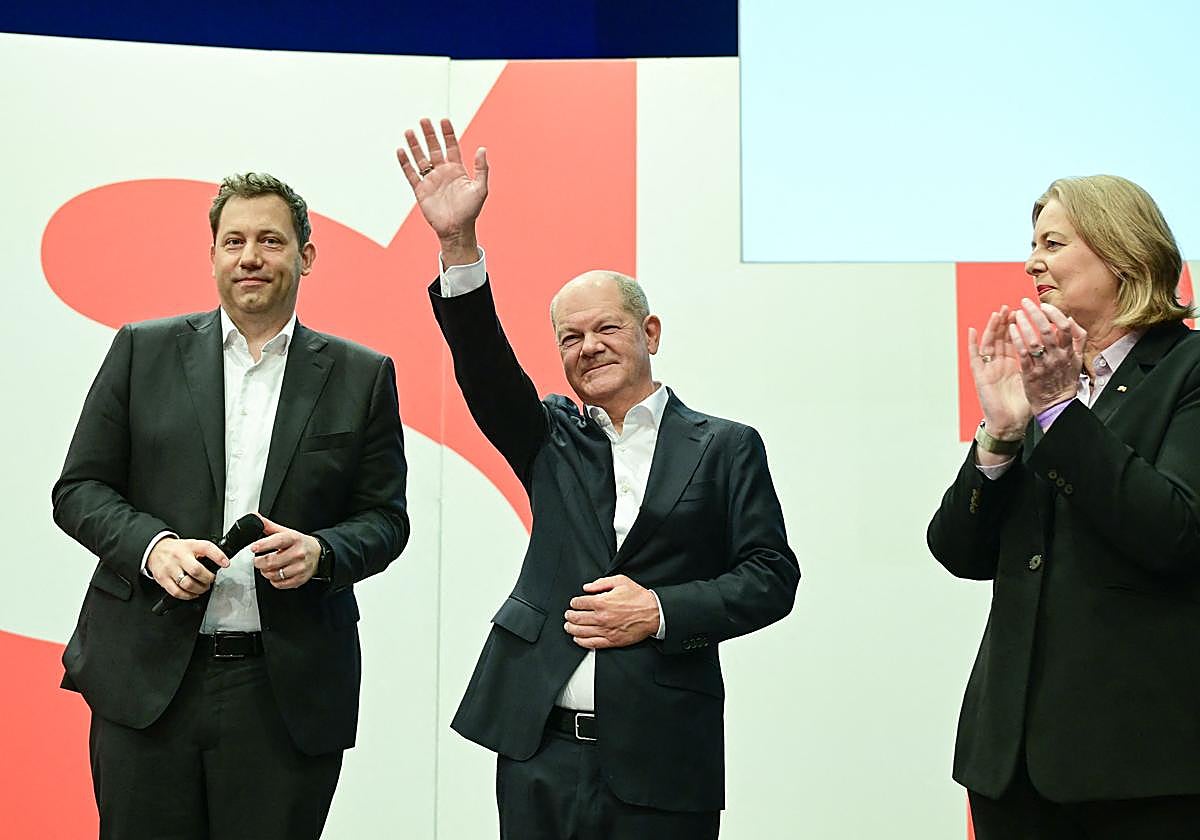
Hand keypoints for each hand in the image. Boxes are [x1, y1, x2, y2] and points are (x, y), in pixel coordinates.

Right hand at [147, 537, 229, 599]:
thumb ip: (206, 552)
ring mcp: (170, 568)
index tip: (226, 563)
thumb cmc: (177, 549)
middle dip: (207, 579)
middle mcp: (179, 556)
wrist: (155, 549)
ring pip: (187, 584)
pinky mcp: (163, 579)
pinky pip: (177, 592)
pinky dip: (188, 596)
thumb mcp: (193, 544)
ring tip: (202, 588)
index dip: (218, 556)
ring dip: (199, 589)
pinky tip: (192, 593)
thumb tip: (222, 562)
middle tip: (210, 580)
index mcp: (190, 546)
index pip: (206, 547)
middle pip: (196, 570)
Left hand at [250, 515, 319, 589]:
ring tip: (267, 567)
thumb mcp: (286, 532)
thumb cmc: (299, 543)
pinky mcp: (300, 579)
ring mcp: (300, 567)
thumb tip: (256, 517)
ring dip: (265, 572)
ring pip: (274, 574)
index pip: (277, 541)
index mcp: (294, 539)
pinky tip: (276, 574)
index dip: (263, 545)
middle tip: (257, 560)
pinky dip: (273, 580)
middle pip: (272, 561)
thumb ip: (269, 526)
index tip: (253, 547)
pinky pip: (280, 584)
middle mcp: (298, 553)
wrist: (318, 553)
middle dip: (259, 562)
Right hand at [396, 117, 488, 265]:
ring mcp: (431, 180)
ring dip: (415, 145)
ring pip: (420, 158)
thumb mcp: (480, 188)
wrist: (456, 229)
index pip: (451, 146)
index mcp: (457, 169)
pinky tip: (401, 151)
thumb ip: (481, 169)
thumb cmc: (470, 211)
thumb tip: (482, 149)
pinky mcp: (420, 190)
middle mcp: (443, 172)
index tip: (444, 120)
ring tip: (409, 131)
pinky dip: (405, 163)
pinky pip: (411, 174)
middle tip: (424, 120)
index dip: (447, 133)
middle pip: (434, 148)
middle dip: (429, 134)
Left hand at [564, 574, 659, 649]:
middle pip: (577, 618)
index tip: (574, 603)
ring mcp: (606, 631)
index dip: (574, 603)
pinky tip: (577, 638)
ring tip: (568, 626)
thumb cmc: (639, 598)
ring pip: (581, 632)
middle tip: (568, 614)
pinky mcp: (611, 641)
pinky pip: (591, 643)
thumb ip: (601, 583)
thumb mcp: (620, 581)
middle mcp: (602, 617)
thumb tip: (587, 587)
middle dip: (569, 616)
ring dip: (572, 628)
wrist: (654, 613)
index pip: (579, 603)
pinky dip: (581, 641)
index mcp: (602, 602)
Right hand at [968, 304, 1031, 439]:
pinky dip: (972, 344)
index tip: (1027, 312)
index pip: (1016, 339)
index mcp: (1015, 363)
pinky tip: (972, 332)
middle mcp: (1001, 363)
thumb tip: (1057, 350)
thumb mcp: (1037, 379)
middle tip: (1012, 307)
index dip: (1020, 325)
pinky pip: (975, 358)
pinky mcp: (981, 376)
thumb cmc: (1023, 404)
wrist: (1011, 423)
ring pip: (989, 343)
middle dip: (1007, 321)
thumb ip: (1043, 364)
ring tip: (997, 314)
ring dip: (992, 328)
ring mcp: (990, 368)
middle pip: (1002, 337)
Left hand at [1008, 298, 1085, 414]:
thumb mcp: (1078, 359)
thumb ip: (1078, 339)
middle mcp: (1058, 357)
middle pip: (1048, 330)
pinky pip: (1023, 354)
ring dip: (1024, 325)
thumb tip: (1071, 319)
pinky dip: (1017, 340)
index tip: (1043, 305)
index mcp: (1070, 352)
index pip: (1065, 327)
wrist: (1057, 406)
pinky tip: (1010, 330)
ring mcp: (1044, 365)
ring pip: (1034, 341)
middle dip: (1035, 313)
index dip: (1054, 313)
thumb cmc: (1065, 380)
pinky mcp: (1031, 374)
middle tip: (1024, 303)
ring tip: (1015, 315)